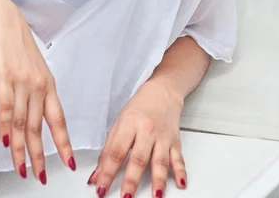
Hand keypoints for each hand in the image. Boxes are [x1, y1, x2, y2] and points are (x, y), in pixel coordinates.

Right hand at [0, 0, 74, 182]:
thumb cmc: (13, 41)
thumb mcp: (30, 66)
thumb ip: (33, 88)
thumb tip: (32, 110)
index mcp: (47, 82)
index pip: (58, 118)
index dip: (63, 142)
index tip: (69, 161)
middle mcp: (38, 84)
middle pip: (39, 126)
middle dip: (41, 155)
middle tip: (40, 176)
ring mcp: (22, 81)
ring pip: (22, 122)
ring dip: (21, 149)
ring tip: (21, 168)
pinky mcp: (4, 77)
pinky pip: (6, 107)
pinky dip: (5, 127)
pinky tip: (5, 143)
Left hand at [87, 78, 186, 197]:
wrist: (163, 91)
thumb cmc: (139, 107)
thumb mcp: (119, 123)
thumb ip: (108, 150)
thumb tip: (97, 175)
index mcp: (129, 124)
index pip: (116, 151)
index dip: (107, 171)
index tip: (100, 187)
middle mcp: (146, 130)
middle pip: (138, 158)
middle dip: (131, 179)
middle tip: (125, 197)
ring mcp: (162, 137)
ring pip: (160, 161)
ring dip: (157, 180)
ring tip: (155, 196)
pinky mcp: (175, 141)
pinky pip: (178, 158)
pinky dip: (180, 172)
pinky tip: (180, 183)